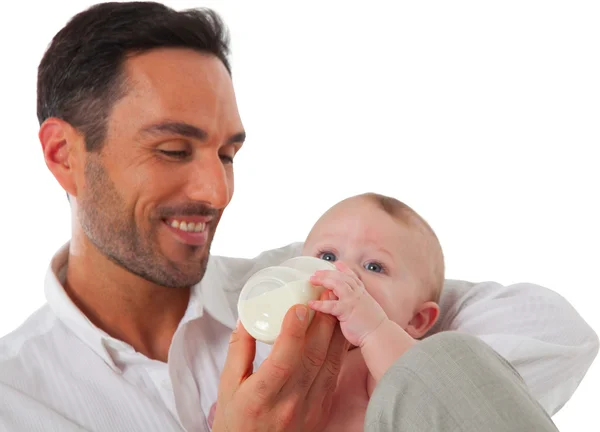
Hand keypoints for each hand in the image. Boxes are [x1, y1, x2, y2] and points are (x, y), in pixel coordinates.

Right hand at [212, 291, 349, 431]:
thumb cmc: (236, 421)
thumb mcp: (227, 386)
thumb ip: (238, 350)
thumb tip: (247, 317)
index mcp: (260, 397)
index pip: (282, 361)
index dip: (293, 332)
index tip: (299, 306)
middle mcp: (289, 404)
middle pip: (311, 357)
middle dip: (320, 322)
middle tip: (324, 294)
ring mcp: (309, 408)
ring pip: (327, 364)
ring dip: (333, 332)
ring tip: (334, 305)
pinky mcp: (321, 410)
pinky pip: (333, 376)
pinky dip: (337, 351)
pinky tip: (337, 332)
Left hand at [308, 261, 387, 346]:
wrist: (380, 334)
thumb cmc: (374, 326)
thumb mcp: (369, 309)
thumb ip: (360, 304)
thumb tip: (355, 305)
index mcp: (362, 294)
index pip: (352, 277)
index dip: (344, 269)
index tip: (337, 263)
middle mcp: (357, 294)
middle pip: (341, 277)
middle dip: (328, 273)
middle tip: (316, 272)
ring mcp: (352, 300)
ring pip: (336, 284)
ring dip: (323, 280)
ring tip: (312, 280)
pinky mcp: (346, 311)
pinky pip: (330, 305)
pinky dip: (319, 304)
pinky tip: (311, 303)